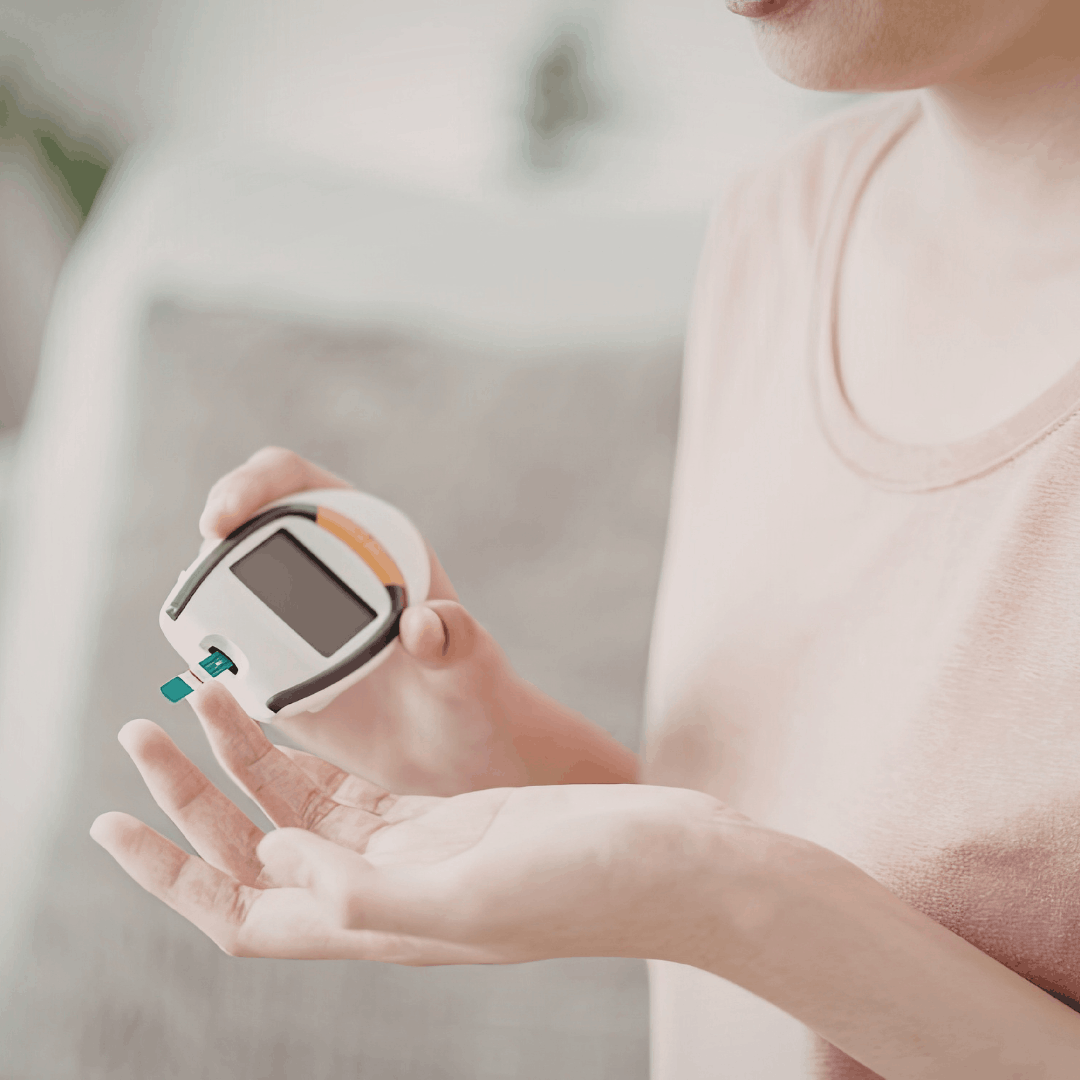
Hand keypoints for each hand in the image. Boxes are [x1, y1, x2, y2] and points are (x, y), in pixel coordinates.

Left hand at [91, 681, 738, 964]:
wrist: (667, 859)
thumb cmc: (591, 884)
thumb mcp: (476, 892)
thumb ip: (368, 887)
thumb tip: (274, 858)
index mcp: (379, 923)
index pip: (239, 913)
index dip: (169, 877)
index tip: (112, 826)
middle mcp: (381, 891)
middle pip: (252, 853)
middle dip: (189, 797)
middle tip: (140, 732)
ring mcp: (410, 850)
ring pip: (295, 810)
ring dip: (239, 763)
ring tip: (197, 701)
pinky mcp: (440, 813)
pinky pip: (347, 785)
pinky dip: (303, 752)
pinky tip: (277, 721)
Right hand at [195, 447, 635, 793]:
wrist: (453, 752)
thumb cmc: (470, 693)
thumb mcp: (469, 665)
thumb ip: (455, 640)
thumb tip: (425, 624)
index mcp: (368, 539)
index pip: (295, 484)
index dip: (252, 485)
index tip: (226, 515)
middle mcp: (319, 566)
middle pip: (242, 527)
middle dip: (213, 542)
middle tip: (202, 573)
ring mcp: (288, 616)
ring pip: (222, 587)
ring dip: (202, 599)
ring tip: (205, 631)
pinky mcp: (269, 668)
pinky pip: (223, 650)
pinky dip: (206, 656)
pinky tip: (212, 678)